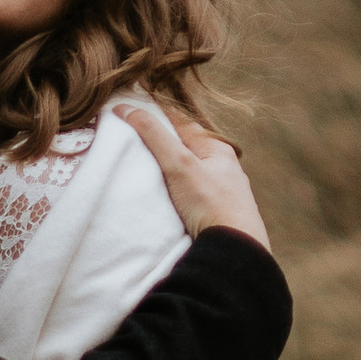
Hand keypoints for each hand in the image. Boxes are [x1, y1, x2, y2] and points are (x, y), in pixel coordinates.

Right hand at [115, 100, 271, 256]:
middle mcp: (222, 169)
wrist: (235, 252)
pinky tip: (165, 199)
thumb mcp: (180, 164)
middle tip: (130, 140)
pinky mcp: (216, 216)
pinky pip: (191, 197)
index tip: (130, 110)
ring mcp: (221, 194)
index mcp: (218, 150)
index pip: (182, 122)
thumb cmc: (211, 204)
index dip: (156, 115)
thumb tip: (125, 107)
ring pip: (189, 174)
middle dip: (161, 144)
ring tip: (143, 169)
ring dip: (169, 171)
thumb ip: (154, 136)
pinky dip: (176, 193)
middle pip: (185, 148)